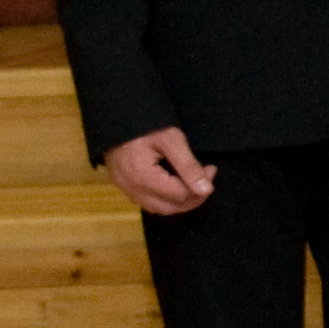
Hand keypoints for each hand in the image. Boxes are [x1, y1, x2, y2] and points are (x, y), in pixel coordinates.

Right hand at [100, 125, 214, 215]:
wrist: (117, 119)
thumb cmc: (146, 126)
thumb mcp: (171, 140)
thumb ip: (188, 165)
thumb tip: (206, 190)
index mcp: (143, 177)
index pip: (179, 195)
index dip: (200, 186)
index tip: (211, 169)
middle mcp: (132, 189)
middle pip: (170, 207)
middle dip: (193, 197)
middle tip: (206, 179)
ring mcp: (126, 190)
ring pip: (159, 208)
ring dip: (180, 201)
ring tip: (194, 183)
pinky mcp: (123, 187)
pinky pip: (148, 203)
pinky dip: (166, 200)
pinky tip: (176, 186)